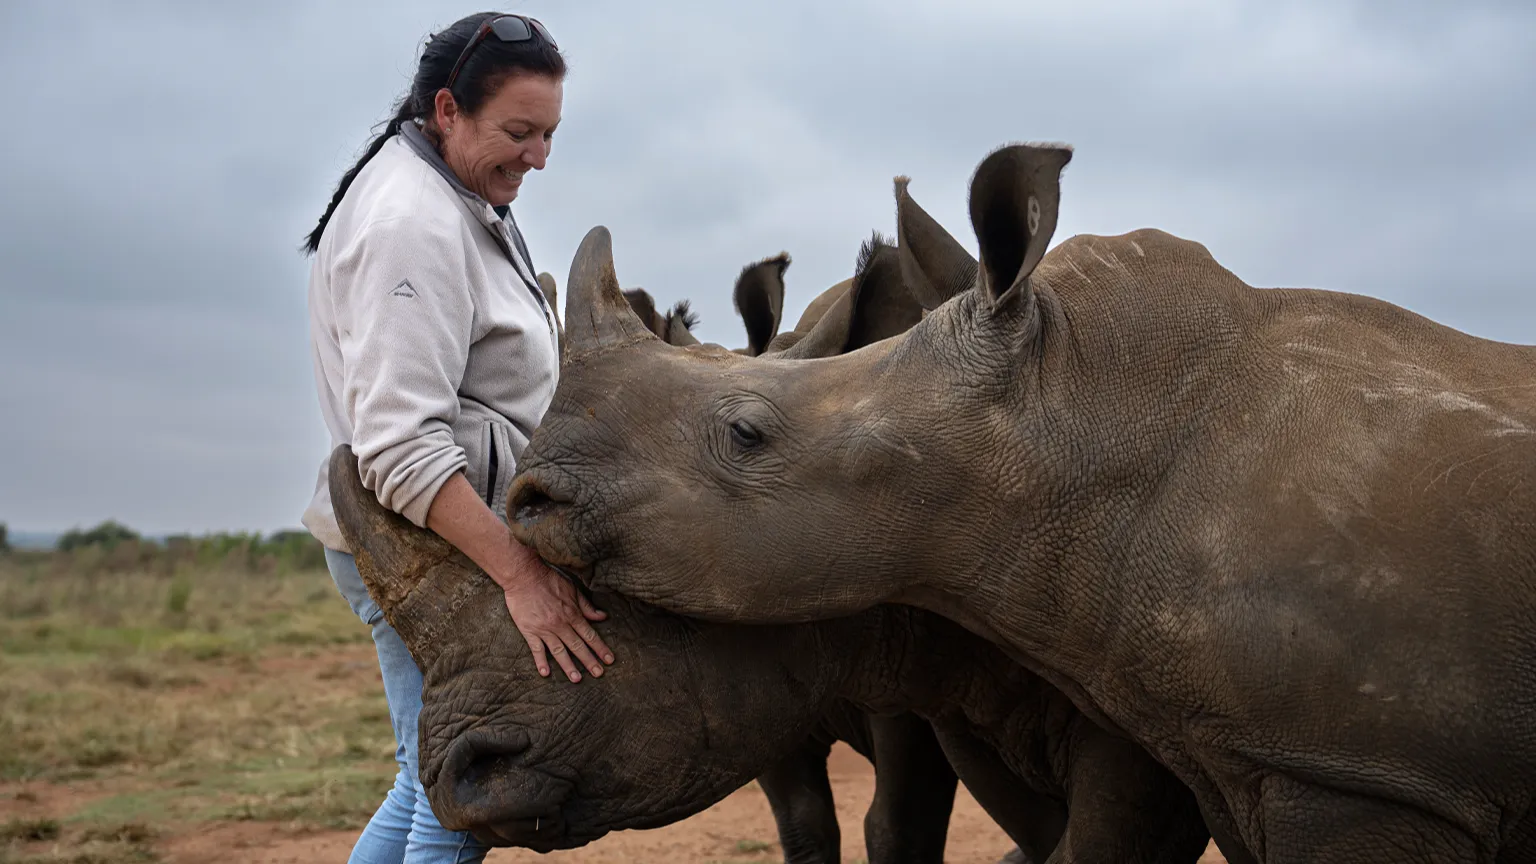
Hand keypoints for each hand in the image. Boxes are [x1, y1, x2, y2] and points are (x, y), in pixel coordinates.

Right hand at [423, 472, 615, 682]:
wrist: (524, 575)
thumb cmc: (549, 579)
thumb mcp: (572, 589)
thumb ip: (586, 606)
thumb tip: (603, 617)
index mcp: (572, 614)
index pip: (590, 635)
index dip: (600, 648)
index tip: (610, 660)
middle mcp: (560, 624)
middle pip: (578, 646)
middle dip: (590, 661)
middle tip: (599, 674)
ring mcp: (544, 629)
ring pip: (559, 651)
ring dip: (569, 666)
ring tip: (577, 679)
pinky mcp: (529, 631)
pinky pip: (536, 649)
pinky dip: (541, 662)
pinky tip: (546, 673)